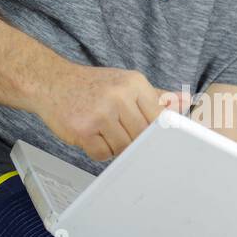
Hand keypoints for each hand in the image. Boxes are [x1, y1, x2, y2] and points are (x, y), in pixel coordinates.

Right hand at [36, 62, 189, 161]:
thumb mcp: (126, 83)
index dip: (156, 134)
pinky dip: (99, 151)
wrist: (51, 82)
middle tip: (121, 134)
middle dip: (134, 141)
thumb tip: (185, 102)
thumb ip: (156, 95)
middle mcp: (119, 96)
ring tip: (104, 132)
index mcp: (134, 83)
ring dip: (115, 146)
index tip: (153, 140)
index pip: (159, 118)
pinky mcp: (83, 130)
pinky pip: (103, 154)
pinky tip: (92, 137)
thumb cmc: (91, 86)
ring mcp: (100, 113)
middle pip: (142, 136)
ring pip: (124, 147)